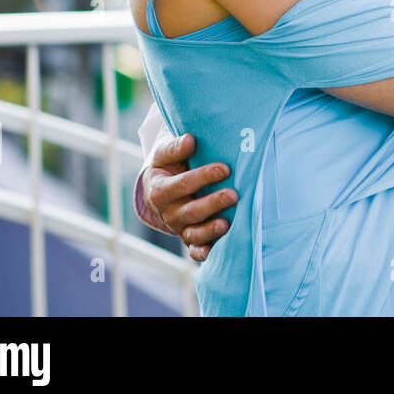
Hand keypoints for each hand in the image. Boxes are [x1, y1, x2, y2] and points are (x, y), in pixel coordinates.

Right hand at [138, 132, 236, 260]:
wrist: (161, 187)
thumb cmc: (168, 166)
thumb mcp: (164, 154)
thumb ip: (175, 147)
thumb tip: (190, 140)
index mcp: (160, 190)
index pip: (182, 184)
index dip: (203, 176)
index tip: (225, 168)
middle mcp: (168, 212)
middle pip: (190, 211)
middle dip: (212, 204)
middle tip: (234, 195)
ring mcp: (179, 228)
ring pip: (193, 233)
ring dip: (210, 230)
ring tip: (227, 223)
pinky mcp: (188, 239)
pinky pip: (194, 250)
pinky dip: (202, 253)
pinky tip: (214, 251)